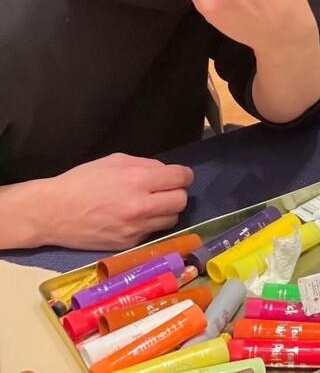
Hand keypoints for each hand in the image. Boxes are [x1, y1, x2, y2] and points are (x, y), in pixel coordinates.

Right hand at [36, 154, 192, 250]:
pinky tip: (134, 218)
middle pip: (181, 201)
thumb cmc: (81, 182)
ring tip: (150, 205)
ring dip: (166, 211)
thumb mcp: (115, 161)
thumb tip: (167, 172)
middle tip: (163, 192)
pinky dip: (149, 224)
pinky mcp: (128, 244)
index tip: (177, 177)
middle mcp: (140, 206)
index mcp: (137, 180)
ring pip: (172, 219)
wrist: (51, 213)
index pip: (181, 178)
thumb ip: (146, 165)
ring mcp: (135, 228)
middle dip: (176, 193)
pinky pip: (153, 232)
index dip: (183, 175)